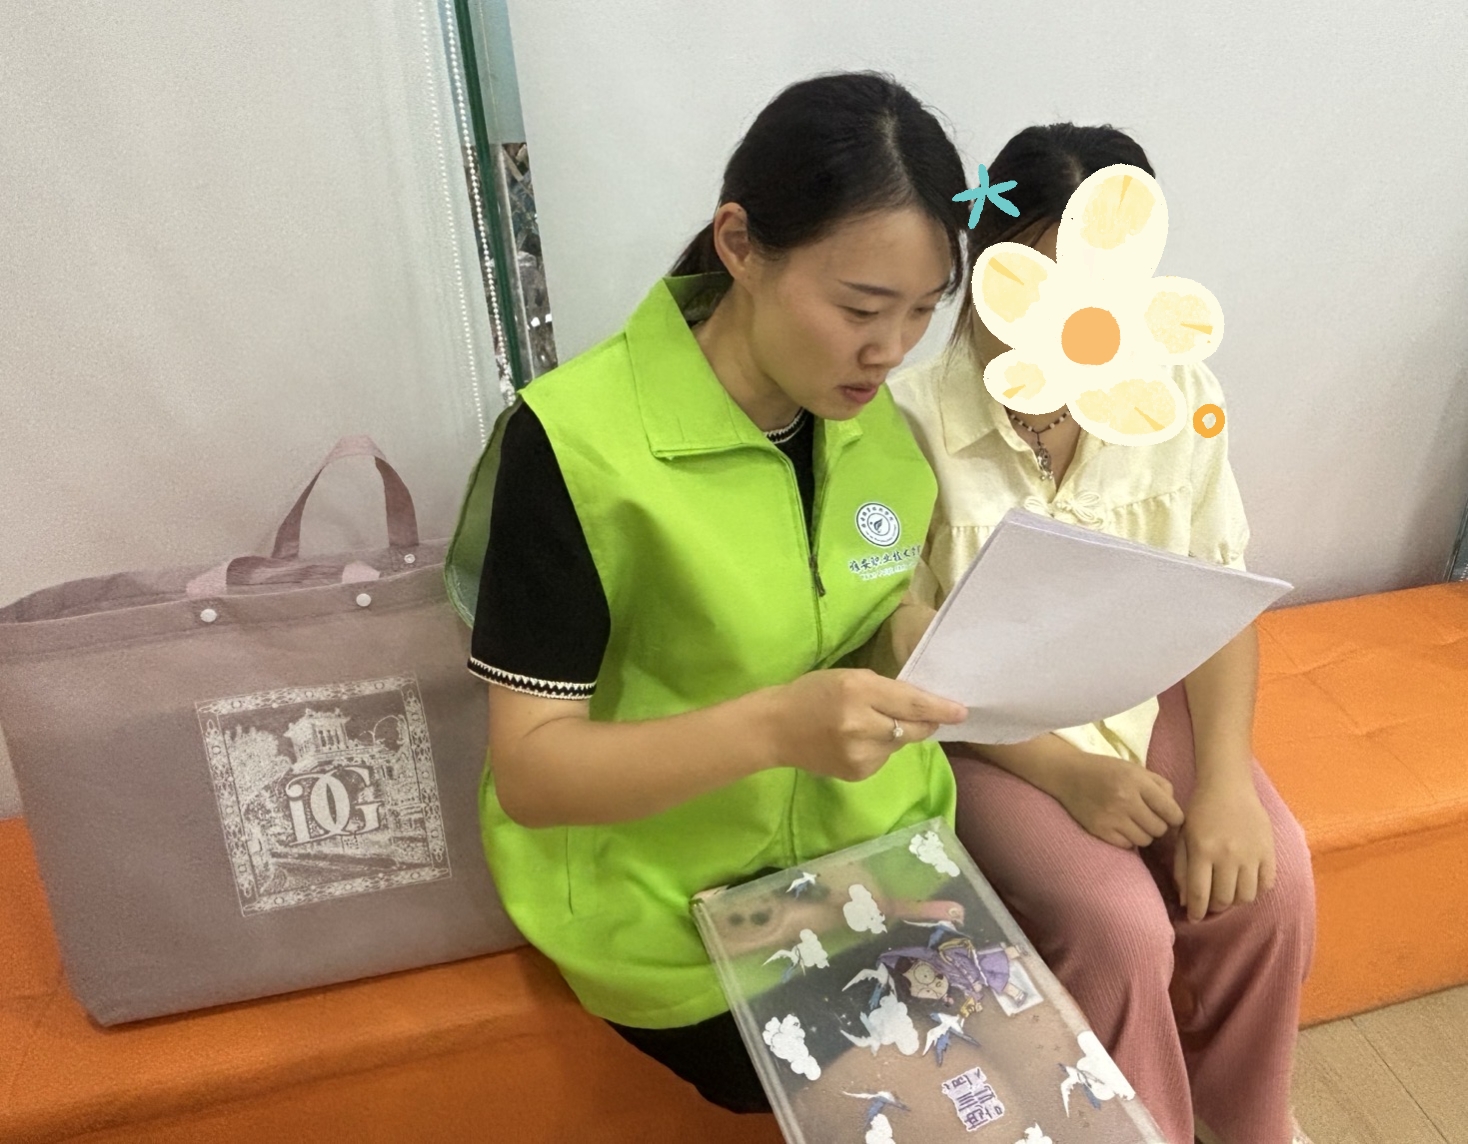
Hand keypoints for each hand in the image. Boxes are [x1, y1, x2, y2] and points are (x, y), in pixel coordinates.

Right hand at [768, 668, 966, 781]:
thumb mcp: (849, 678)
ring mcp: (859, 754)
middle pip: (913, 729)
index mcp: (859, 691)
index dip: (940, 709)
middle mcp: (862, 724)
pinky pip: (884, 759)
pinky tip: (858, 742)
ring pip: (900, 745)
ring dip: (897, 735)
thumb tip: (923, 707)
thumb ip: (885, 690)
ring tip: (870, 726)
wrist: (775, 728)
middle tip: (925, 716)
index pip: (911, 703)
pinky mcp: (857, 773)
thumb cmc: (812, 693)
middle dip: (924, 723)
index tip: (962, 712)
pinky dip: (880, 749)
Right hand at [1051, 751, 1185, 849]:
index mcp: (1137, 781)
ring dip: (1143, 834)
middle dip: (1158, 825)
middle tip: (1148, 817)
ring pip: (1145, 840)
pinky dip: (1127, 839)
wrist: (1068, 774)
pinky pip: (1127, 845)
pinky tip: (1120, 827)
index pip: (1172, 811)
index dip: (1175, 817)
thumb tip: (1176, 813)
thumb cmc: (1106, 770)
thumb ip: (1160, 786)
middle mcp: (1125, 799)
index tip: (1169, 815)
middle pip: (1160, 829)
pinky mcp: (1099, 830)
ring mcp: (1111, 817)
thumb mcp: (1135, 769)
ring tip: (1133, 822)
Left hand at [1173, 775, 1275, 922]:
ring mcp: (1251, 854)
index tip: (1194, 917)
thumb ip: (1182, 869)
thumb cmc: (1200, 811)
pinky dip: (1256, 889)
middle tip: (1210, 903)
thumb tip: (1185, 901)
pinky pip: (1266, 884)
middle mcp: (1228, 855)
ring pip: (1246, 896)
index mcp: (1203, 850)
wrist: (1228, 786)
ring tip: (1228, 893)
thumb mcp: (1183, 837)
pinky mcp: (1268, 851)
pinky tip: (1245, 882)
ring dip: (1235, 901)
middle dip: (1214, 907)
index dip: (1196, 911)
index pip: (1200, 894)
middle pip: (1223, 899)